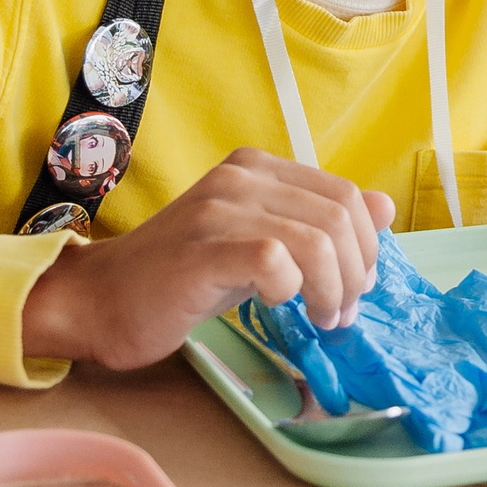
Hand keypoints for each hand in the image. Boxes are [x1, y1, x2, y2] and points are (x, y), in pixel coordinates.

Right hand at [20, 150, 394, 368]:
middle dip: (355, 272)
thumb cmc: (181, 278)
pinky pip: (275, 259)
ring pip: (316, 240)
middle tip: (340, 312)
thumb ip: (316, 223)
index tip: (356, 287)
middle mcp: (240, 177)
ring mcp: (219, 208)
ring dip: (332, 290)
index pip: (345, 194)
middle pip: (339, 217)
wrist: (100, 302)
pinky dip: (291, 289)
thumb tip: (386, 208)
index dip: (366, 246)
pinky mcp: (203, 248)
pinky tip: (278, 305)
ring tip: (320, 319)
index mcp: (257, 168)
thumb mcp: (259, 243)